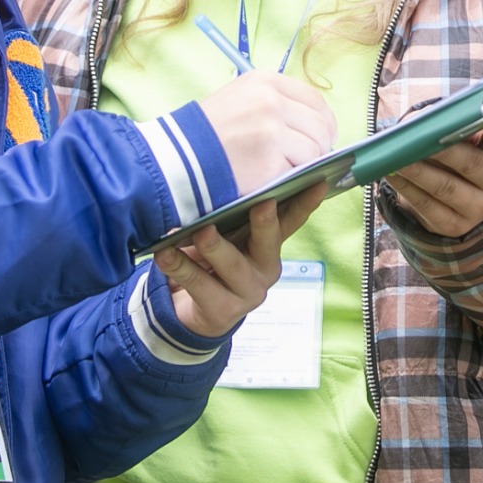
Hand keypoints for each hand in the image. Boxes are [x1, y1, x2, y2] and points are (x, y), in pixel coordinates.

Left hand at [156, 182, 329, 337]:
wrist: (190, 311)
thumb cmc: (210, 259)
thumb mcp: (226, 235)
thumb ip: (232, 213)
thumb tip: (220, 171)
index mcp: (270, 244)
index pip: (292, 219)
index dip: (306, 201)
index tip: (318, 181)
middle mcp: (266, 267)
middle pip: (269, 240)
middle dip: (265, 221)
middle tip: (262, 202)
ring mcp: (248, 292)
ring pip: (231, 264)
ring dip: (215, 245)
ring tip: (201, 231)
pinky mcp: (224, 311)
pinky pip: (199, 284)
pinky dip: (179, 266)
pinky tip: (164, 254)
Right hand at [199, 71, 335, 194]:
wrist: (177, 157)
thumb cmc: (208, 131)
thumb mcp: (240, 98)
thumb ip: (276, 103)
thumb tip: (316, 123)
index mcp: (265, 81)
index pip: (314, 99)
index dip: (324, 121)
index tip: (323, 136)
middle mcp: (271, 101)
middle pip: (320, 125)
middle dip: (321, 145)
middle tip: (311, 159)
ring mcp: (271, 131)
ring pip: (314, 150)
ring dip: (307, 163)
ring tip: (288, 168)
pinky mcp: (269, 162)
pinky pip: (298, 171)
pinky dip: (290, 178)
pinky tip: (273, 178)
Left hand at [384, 110, 482, 237]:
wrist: (461, 198)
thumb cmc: (460, 153)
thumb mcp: (463, 136)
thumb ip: (446, 121)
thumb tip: (414, 123)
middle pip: (471, 163)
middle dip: (441, 150)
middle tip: (415, 139)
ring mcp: (480, 208)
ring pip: (444, 187)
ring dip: (416, 170)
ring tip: (393, 157)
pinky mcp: (455, 225)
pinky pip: (426, 206)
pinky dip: (406, 188)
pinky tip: (391, 174)